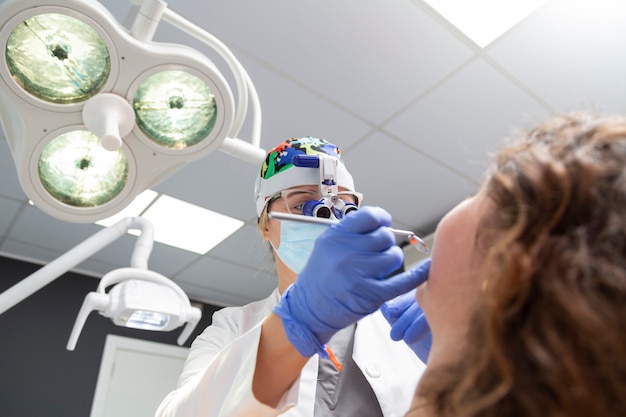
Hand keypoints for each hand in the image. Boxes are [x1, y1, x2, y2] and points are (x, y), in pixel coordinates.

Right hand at [273, 206, 427, 356]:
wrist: (309, 309)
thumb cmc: (319, 276)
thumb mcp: (326, 244)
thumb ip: (351, 232)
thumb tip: (381, 222)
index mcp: (336, 237)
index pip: (370, 216)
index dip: (381, 218)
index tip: (382, 223)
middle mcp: (348, 253)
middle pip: (385, 236)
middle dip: (384, 242)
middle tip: (376, 251)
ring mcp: (360, 274)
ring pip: (394, 256)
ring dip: (391, 259)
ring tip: (378, 267)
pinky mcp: (372, 295)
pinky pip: (403, 281)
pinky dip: (417, 275)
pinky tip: (425, 269)